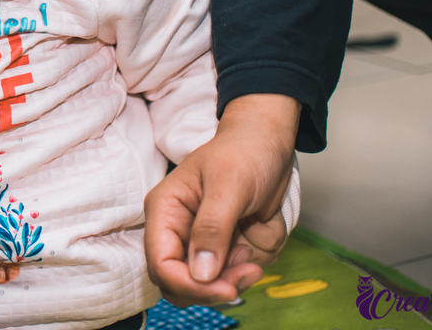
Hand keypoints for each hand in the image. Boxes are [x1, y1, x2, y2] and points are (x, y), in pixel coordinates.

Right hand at [145, 93, 298, 304]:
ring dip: (243, 267)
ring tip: (256, 233)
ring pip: (214, 282)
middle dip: (218, 284)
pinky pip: (240, 270)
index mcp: (165, 211)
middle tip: (250, 269)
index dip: (191, 285)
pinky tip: (261, 226)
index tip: (228, 289)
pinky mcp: (226, 245)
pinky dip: (259, 255)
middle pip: (183, 284)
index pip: (162, 265)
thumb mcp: (228, 186)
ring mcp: (202, 240)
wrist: (269, 141)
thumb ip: (212, 229)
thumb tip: (200, 274)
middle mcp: (177, 230)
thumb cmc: (244, 152)